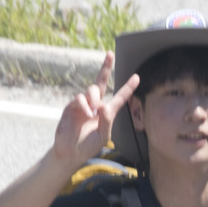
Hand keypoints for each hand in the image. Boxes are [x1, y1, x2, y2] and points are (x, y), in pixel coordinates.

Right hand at [52, 54, 138, 171]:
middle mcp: (95, 105)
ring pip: (91, 90)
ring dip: (94, 98)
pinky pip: (79, 98)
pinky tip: (87, 113)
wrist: (71, 152)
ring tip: (93, 113)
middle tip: (110, 54)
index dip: (128, 87)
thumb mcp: (103, 135)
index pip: (119, 97)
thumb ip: (107, 120)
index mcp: (107, 112)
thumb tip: (104, 105)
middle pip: (101, 81)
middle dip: (106, 67)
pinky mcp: (71, 107)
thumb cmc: (89, 146)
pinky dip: (84, 104)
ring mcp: (83, 105)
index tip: (137, 76)